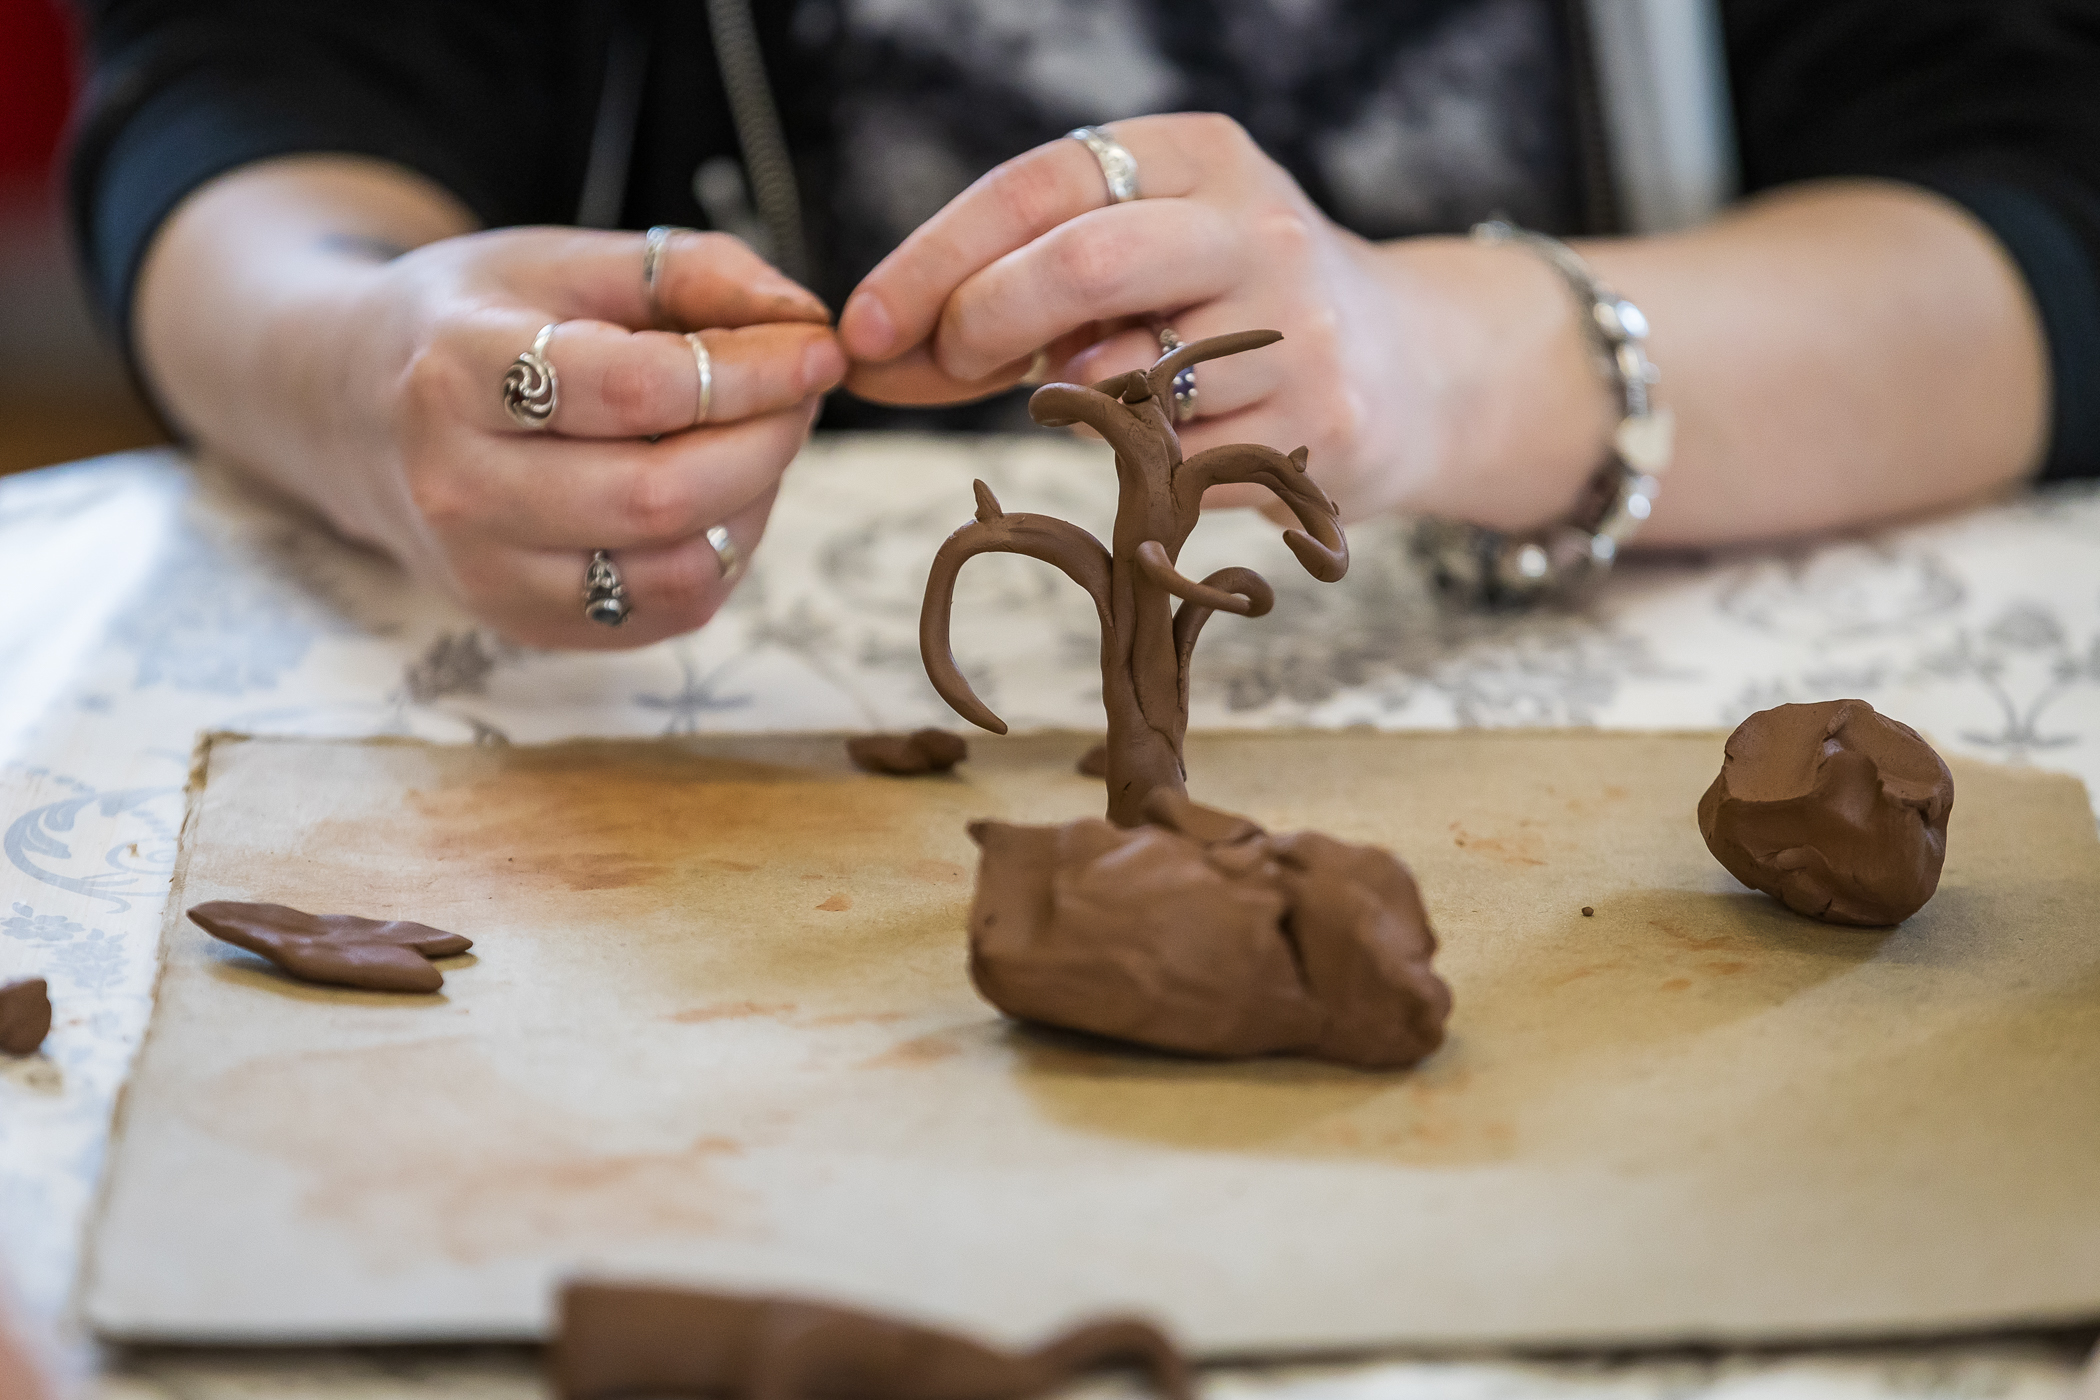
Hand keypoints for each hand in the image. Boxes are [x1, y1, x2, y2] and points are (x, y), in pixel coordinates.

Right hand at [137, 158, 848, 650]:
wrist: (352, 410)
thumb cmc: (480, 323)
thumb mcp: (564, 260)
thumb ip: (690, 271)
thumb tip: (805, 320)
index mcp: (456, 374)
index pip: (635, 390)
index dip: (751, 373)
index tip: (819, 346)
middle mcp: (457, 489)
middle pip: (660, 495)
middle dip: (767, 442)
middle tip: (804, 396)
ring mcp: (486, 574)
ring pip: (675, 570)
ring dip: (755, 504)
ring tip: (759, 440)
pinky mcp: (526, 626)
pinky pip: (667, 612)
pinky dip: (723, 554)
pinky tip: (718, 495)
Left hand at [836, 113, 1604, 525]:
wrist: (1421, 371)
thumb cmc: (1238, 311)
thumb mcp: (1153, 254)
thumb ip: (1024, 289)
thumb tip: (870, 358)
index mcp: (1200, 156)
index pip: (1039, 186)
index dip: (933, 258)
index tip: (861, 327)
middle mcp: (1255, 229)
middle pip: (1085, 262)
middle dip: (982, 319)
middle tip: (943, 366)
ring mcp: (1296, 331)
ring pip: (1123, 380)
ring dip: (1067, 404)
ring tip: (1088, 396)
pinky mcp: (1320, 427)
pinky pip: (1172, 465)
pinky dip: (1135, 468)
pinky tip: (1165, 451)